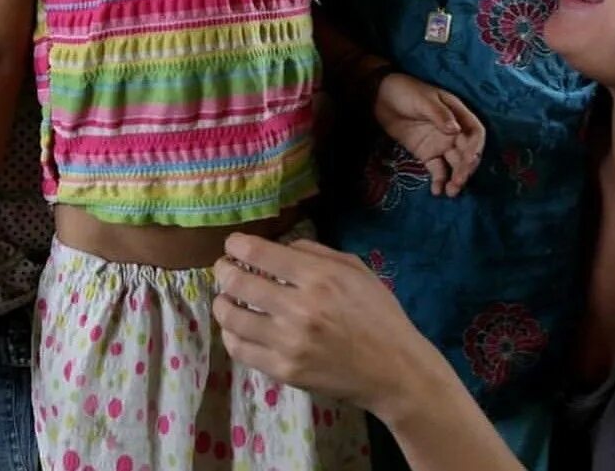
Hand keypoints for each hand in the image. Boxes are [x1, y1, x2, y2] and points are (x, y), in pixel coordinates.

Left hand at [214, 234, 445, 418]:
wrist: (392, 369)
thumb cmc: (378, 313)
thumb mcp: (357, 269)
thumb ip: (317, 253)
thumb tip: (281, 248)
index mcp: (319, 277)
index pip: (261, 254)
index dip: (238, 244)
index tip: (233, 243)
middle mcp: (299, 308)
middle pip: (239, 283)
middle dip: (223, 270)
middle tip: (223, 267)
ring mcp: (288, 343)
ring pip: (232, 318)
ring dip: (222, 303)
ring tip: (224, 298)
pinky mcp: (283, 371)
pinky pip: (240, 350)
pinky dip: (231, 335)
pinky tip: (236, 328)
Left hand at [373, 72, 485, 196]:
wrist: (380, 97)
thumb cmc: (406, 91)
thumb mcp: (424, 100)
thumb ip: (439, 115)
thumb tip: (455, 130)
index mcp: (457, 114)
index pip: (474, 132)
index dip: (475, 147)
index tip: (469, 160)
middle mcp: (453, 131)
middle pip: (467, 153)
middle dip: (466, 169)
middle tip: (458, 182)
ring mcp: (440, 144)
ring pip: (454, 164)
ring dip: (456, 179)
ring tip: (450, 192)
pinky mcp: (427, 154)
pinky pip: (437, 169)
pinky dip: (439, 180)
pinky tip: (437, 191)